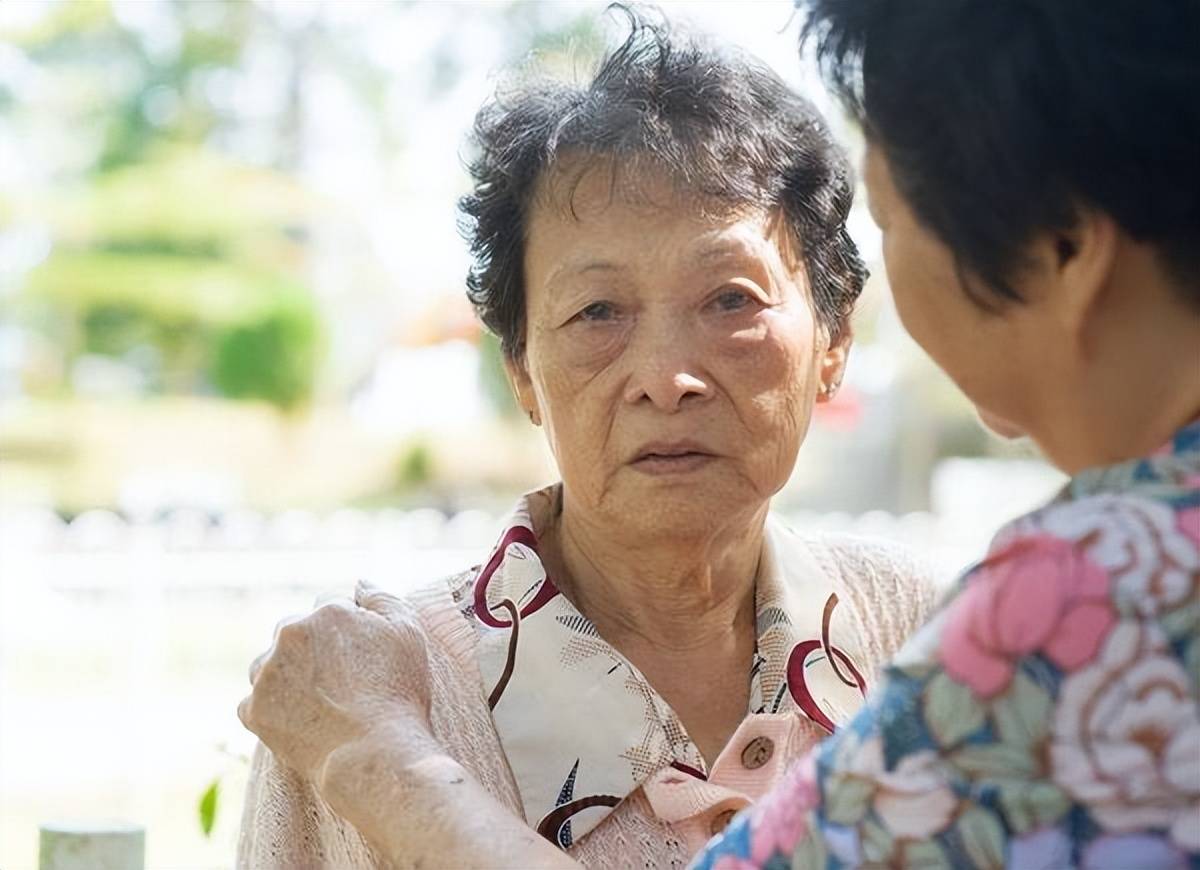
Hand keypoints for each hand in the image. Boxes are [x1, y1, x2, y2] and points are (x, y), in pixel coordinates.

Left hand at [238, 580, 434, 789]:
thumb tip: (359, 584)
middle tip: (340, 680)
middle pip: (295, 630)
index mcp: (327, 612)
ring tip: (318, 703)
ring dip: (287, 674)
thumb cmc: (398, 693)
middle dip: (312, 647)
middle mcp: (290, 633)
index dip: (348, 630)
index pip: (330, 606)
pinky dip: (272, 709)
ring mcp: (267, 672)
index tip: (359, 656)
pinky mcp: (253, 710)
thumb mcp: (408, 633)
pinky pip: (255, 702)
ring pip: (270, 664)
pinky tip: (300, 722)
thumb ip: (382, 599)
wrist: (374, 753)